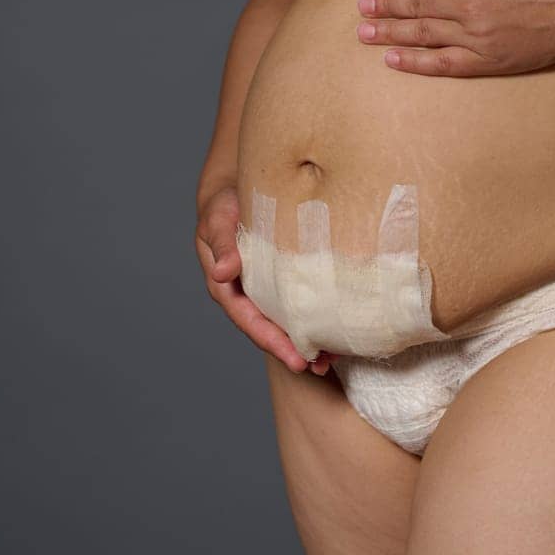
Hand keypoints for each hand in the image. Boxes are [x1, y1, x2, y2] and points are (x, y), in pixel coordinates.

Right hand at [195, 183, 332, 375]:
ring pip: (288, 319)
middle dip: (295, 350)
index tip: (296, 360)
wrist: (235, 188)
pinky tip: (337, 323)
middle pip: (272, 330)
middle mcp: (248, 294)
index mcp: (229, 288)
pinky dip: (315, 312)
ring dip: (309, 338)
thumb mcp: (217, 220)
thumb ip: (222, 244)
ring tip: (335, 357)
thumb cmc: (223, 204)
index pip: (251, 322)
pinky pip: (299, 298)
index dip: (273, 342)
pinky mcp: (283, 275)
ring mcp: (266, 287)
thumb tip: (223, 271)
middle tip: (321, 366)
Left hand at [354, 0, 554, 77]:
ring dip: (389, 33)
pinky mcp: (489, 61)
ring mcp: (477, 35)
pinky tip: (393, 60)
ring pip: (422, 33)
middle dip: (383, 7)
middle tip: (360, 9)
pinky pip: (444, 63)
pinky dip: (416, 62)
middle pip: (414, 5)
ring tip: (364, 33)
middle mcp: (468, 3)